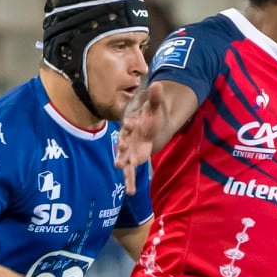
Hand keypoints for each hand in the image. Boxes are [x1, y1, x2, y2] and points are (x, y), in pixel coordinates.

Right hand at [115, 81, 166, 195]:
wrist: (151, 122)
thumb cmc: (151, 113)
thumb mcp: (155, 106)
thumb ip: (155, 97)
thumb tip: (157, 84)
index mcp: (131, 123)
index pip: (129, 124)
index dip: (129, 125)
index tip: (130, 125)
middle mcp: (128, 137)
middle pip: (123, 144)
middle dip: (122, 152)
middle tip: (119, 161)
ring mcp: (130, 149)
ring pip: (125, 159)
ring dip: (124, 165)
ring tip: (121, 172)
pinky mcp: (134, 158)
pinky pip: (131, 171)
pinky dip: (130, 180)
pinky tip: (130, 191)